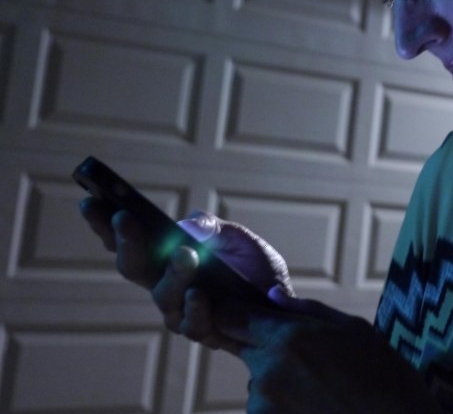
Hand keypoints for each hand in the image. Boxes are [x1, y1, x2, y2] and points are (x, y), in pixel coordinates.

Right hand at [78, 198, 292, 351]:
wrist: (282, 305)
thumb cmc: (253, 267)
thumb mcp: (236, 237)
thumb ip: (211, 227)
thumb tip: (185, 226)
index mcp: (165, 257)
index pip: (126, 241)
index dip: (104, 225)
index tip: (91, 202)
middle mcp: (163, 284)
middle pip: (133, 266)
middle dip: (127, 241)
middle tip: (124, 217)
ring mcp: (179, 310)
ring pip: (163, 295)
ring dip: (173, 273)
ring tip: (185, 253)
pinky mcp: (202, 330)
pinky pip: (192, 322)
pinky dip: (196, 306)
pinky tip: (200, 293)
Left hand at [215, 293, 440, 413]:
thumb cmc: (384, 375)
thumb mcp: (353, 329)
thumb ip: (305, 311)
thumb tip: (270, 297)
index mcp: (288, 337)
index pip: (230, 317)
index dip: (232, 312)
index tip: (243, 314)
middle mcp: (268, 372)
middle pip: (247, 350)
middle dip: (268, 349)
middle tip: (310, 361)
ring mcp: (264, 407)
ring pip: (259, 384)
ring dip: (280, 384)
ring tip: (323, 391)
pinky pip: (268, 410)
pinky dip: (286, 408)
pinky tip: (319, 408)